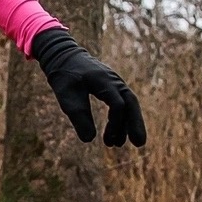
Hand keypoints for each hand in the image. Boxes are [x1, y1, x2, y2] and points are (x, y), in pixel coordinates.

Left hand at [29, 28, 145, 146]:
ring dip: (125, 125)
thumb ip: (79, 116)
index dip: (115, 123)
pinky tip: (113, 133)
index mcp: (104, 81)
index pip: (118, 104)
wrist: (63, 57)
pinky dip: (120, 119)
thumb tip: (89, 140)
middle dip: (136, 124)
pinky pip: (121, 103)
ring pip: (128, 104)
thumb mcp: (67, 97)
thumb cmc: (64, 77)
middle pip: (131, 103)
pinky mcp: (111, 87)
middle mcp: (114, 81)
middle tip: (139, 144)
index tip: (107, 140)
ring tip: (117, 145)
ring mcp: (114, 83)